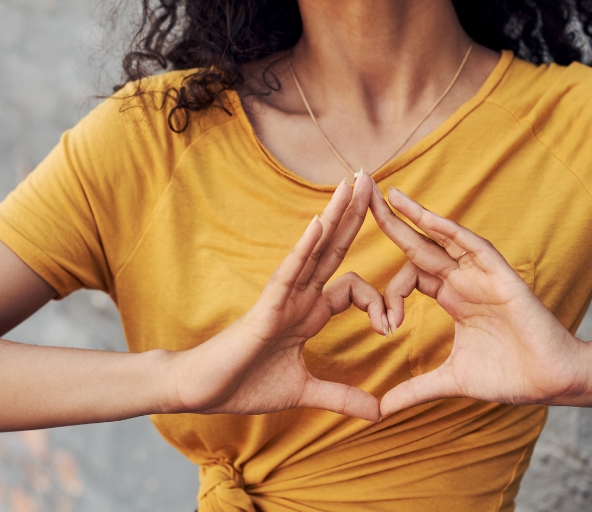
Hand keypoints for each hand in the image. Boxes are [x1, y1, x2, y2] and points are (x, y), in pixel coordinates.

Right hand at [164, 173, 389, 420]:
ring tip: (352, 184)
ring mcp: (282, 297)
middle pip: (334, 247)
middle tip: (371, 177)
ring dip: (335, 215)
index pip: (353, 289)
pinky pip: (289, 271)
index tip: (388, 330)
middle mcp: (298, 297)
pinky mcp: (266, 306)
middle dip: (354, 214)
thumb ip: (342, 398)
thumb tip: (379, 414)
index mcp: (309, 313)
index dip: (377, 302)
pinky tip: (318, 223)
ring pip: (314, 249)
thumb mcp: (305, 392)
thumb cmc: (245, 385)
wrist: (203, 392)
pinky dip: (304, 248)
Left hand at [370, 186, 591, 416]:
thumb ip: (414, 390)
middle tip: (359, 196)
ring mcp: (481, 273)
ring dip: (413, 215)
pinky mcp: (500, 274)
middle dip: (389, 222)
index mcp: (451, 298)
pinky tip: (424, 216)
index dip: (389, 296)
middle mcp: (463, 279)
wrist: (552, 381)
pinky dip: (448, 229)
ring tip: (385, 194)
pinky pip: (471, 245)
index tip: (386, 328)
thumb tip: (380, 411)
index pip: (409, 276)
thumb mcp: (450, 380)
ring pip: (441, 236)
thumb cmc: (510, 376)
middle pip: (418, 244)